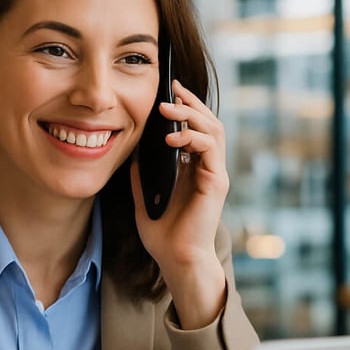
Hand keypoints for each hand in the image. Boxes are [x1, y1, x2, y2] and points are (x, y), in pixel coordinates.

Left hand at [132, 79, 228, 328]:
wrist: (176, 259)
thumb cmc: (163, 234)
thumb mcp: (143, 196)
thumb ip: (141, 174)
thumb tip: (132, 149)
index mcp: (193, 168)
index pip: (195, 128)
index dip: (185, 107)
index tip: (169, 91)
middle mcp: (207, 168)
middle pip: (208, 122)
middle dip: (191, 103)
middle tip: (172, 89)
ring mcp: (215, 174)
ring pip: (213, 130)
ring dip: (192, 115)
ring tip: (169, 109)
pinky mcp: (217, 183)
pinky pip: (210, 150)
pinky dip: (192, 138)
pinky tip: (172, 139)